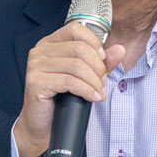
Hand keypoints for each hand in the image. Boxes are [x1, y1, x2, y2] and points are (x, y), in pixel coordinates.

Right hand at [13, 22, 125, 156]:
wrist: (43, 126)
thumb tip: (120, 49)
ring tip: (99, 92)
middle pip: (79, 48)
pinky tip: (93, 97)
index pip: (76, 29)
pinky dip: (86, 90)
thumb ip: (102, 62)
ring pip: (76, 65)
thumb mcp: (86, 77)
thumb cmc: (62, 100)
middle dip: (97, 67)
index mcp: (50, 43)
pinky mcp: (35, 82)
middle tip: (102, 82)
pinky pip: (69, 81)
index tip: (103, 60)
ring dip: (94, 81)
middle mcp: (40, 51)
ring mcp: (35, 65)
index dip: (94, 43)